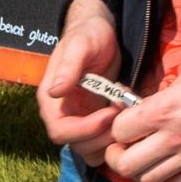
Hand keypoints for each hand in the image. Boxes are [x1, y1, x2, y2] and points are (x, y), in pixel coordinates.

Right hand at [37, 2, 125, 161]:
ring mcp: (80, 119)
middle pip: (78, 146)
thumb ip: (68, 68)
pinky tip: (129, 114)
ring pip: (91, 149)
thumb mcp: (80, 45)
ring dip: (112, 140)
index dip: (86, 129)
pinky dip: (117, 137)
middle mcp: (62, 115)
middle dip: (103, 136)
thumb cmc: (88, 34)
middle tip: (124, 114)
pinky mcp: (96, 120)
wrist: (101, 32)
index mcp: (51, 100)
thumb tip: (53, 92)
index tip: (109, 113)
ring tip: (127, 114)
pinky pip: (103, 141)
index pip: (61, 131)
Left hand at [98, 52, 180, 181]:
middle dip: (118, 156)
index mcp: (164, 109)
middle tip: (125, 148)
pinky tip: (170, 170)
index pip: (119, 130)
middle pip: (125, 164)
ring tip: (147, 159)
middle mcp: (173, 138)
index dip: (117, 127)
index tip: (125, 123)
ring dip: (141, 171)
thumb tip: (152, 104)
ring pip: (147, 180)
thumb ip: (166, 93)